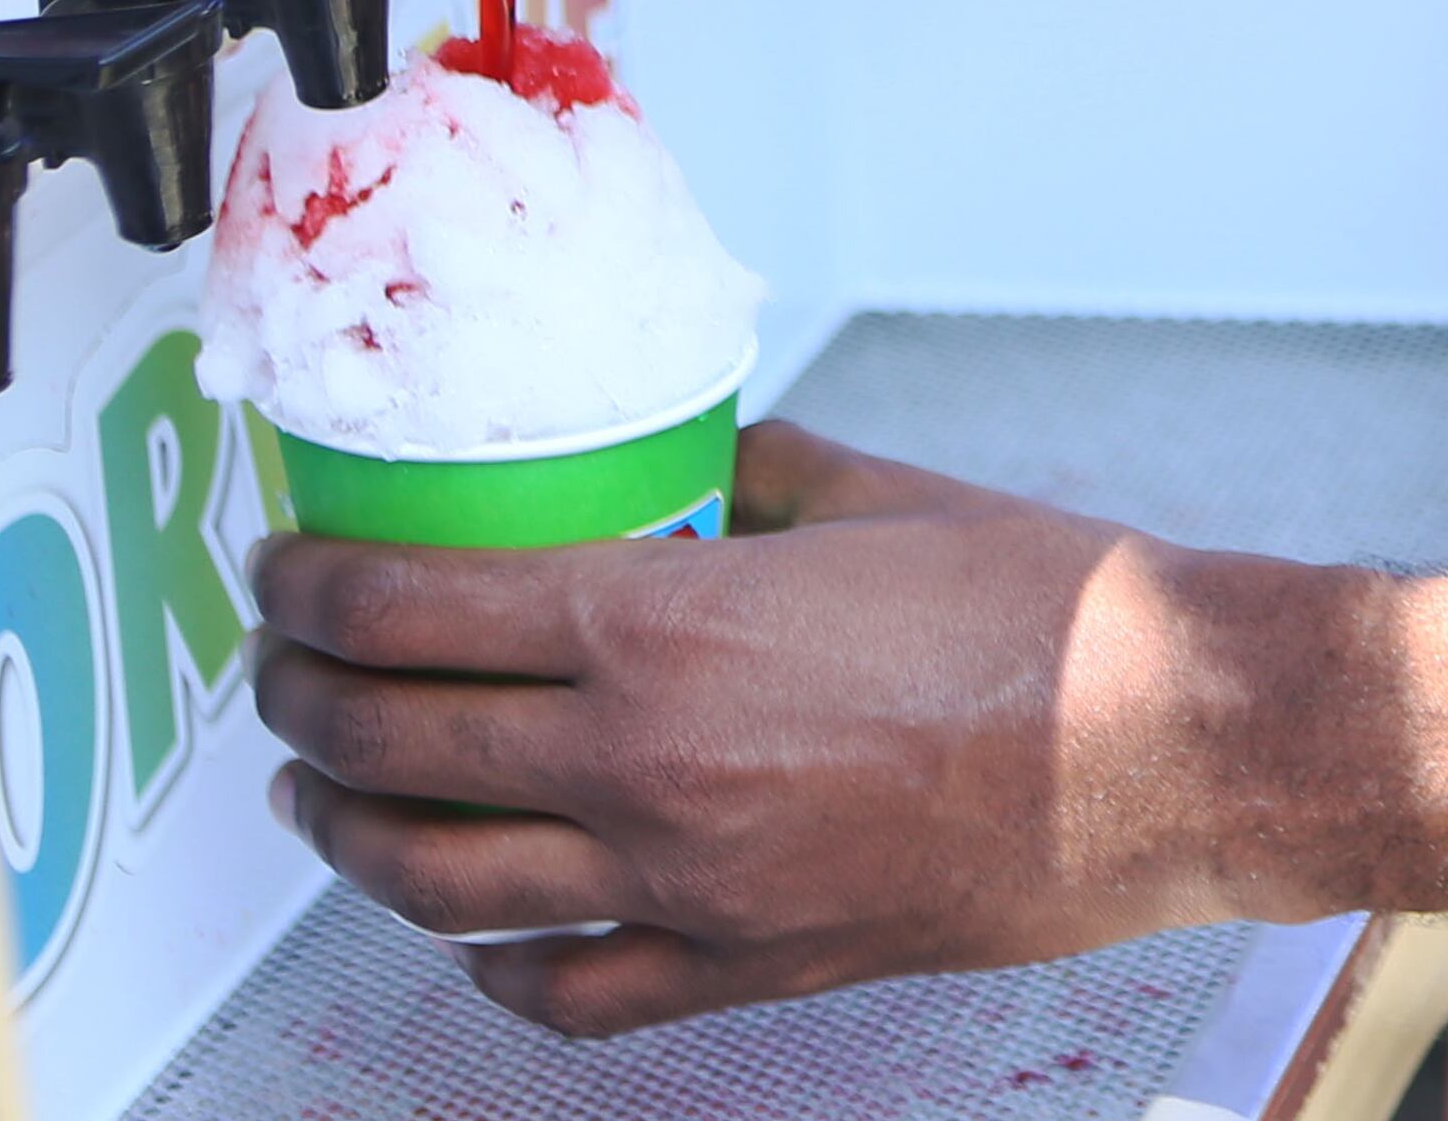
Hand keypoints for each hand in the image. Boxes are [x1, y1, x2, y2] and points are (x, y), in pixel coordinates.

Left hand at [247, 422, 1317, 1033]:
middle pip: (388, 745)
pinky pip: (564, 990)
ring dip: (348, 836)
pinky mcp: (745, 965)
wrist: (1164, 745)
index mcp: (664, 625)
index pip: (408, 606)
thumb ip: (748, 471)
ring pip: (438, 885)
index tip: (284, 568)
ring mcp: (686, 884)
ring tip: (324, 797)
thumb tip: (682, 457)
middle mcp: (644, 766)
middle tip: (283, 665)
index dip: (310, 586)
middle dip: (299, 700)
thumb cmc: (1043, 610)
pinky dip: (488, 965)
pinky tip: (472, 932)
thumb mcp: (874, 492)